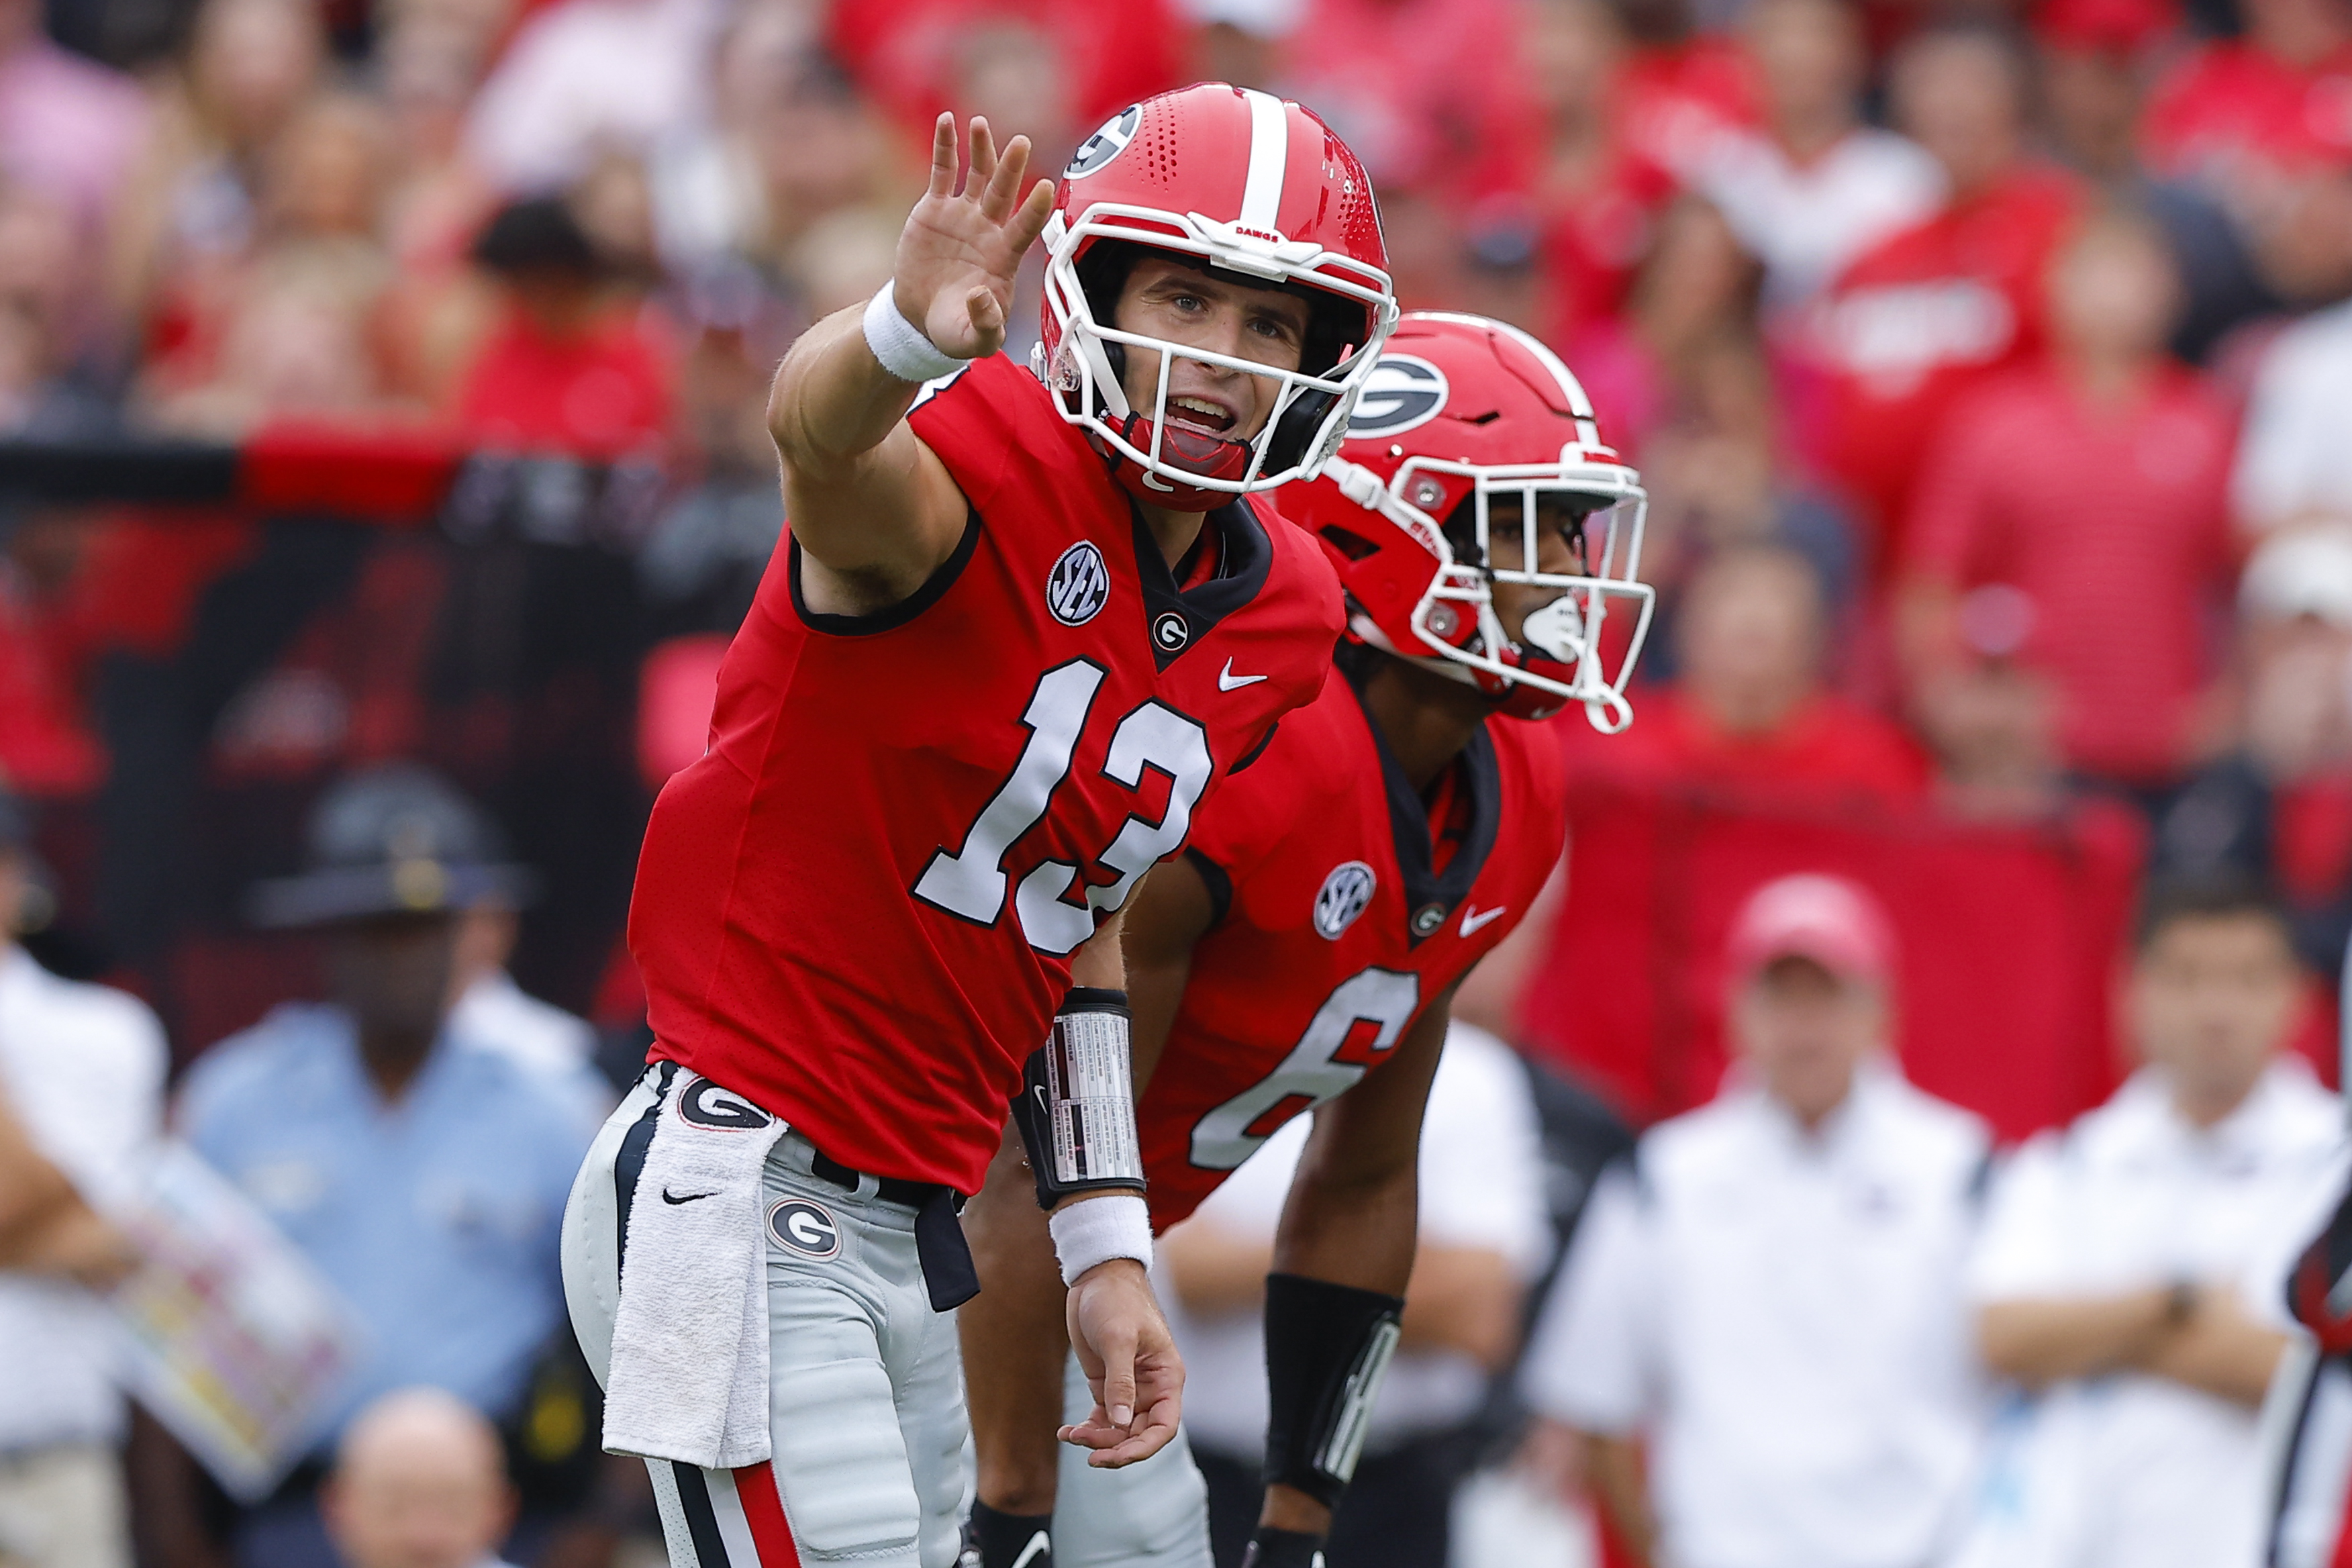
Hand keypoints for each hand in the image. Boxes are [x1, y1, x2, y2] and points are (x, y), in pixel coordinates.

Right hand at [895, 115, 1054, 361]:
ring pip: (978, 175)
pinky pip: (943, 171)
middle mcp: (989, 229)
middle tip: (1021, 142)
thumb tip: (982, 296)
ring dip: (981, 149)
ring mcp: (963, 215)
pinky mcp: (936, 208)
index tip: (1047, 187)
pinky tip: (947, 121)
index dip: (1036, 209)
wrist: (921, 318)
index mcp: (1003, 257)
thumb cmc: (955, 330)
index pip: (1025, 228)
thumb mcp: (972, 340)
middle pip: (1004, 193)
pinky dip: (945, 146)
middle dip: (1011, 168)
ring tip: (980, 124)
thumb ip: (984, 324)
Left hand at [1060, 1256, 1183, 1467]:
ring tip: (1071, 1435)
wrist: (1095, 1277)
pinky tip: (1066, 1432)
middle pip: (1140, 1434)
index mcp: (1166, 1377)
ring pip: (1118, 1430)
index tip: (1115, 1456)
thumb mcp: (1118, 1339)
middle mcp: (1151, 1388)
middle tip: (1088, 1452)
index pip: (1164, 1426)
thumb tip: (1121, 1423)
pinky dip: (1086, 1430)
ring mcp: (1128, 1388)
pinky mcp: (1106, 1384)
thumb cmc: (1115, 1300)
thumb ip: (1121, 1382)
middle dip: (1115, 1447)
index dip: (1144, 1448)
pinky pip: (1101, 1419)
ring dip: (1097, 1440)